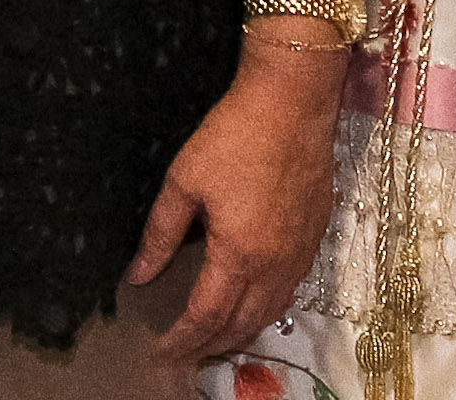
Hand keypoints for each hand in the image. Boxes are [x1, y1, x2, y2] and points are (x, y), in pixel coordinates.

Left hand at [126, 31, 344, 364]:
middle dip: (211, 346)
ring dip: (241, 332)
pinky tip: (253, 303)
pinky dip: (268, 308)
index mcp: (238, 255)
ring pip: (271, 312)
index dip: (182, 340)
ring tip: (215, 339)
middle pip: (242, 325)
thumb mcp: (184, 180)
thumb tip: (139, 274)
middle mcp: (274, 265)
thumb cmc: (234, 135)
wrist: (293, 102)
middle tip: (185, 353)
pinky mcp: (316, 235)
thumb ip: (161, 234)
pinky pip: (291, 290)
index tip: (160, 353)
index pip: (206, 317)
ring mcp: (300, 253)